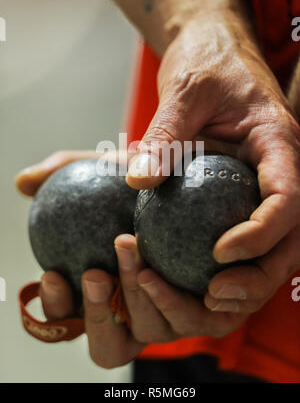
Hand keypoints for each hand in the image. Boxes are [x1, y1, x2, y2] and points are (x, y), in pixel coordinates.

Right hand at [16, 150, 247, 367]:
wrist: (207, 171)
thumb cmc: (152, 177)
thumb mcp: (111, 166)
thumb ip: (68, 171)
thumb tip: (25, 182)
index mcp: (107, 291)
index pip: (70, 314)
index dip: (57, 306)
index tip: (53, 274)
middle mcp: (137, 311)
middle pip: (106, 342)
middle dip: (96, 313)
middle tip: (94, 272)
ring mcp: (172, 317)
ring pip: (150, 332)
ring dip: (140, 300)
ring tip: (137, 259)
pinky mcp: (213, 312)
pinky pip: (198, 321)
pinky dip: (183, 302)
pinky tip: (183, 271)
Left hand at [126, 9, 299, 314]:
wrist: (216, 46)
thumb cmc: (206, 60)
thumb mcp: (183, 91)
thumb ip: (164, 136)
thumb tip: (136, 182)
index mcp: (278, 141)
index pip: (287, 195)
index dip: (262, 232)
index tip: (220, 252)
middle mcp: (283, 166)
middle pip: (293, 233)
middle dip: (263, 271)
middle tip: (215, 294)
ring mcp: (268, 179)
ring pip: (280, 241)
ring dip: (254, 276)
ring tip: (210, 298)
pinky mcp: (248, 187)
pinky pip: (254, 228)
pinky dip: (240, 259)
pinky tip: (203, 277)